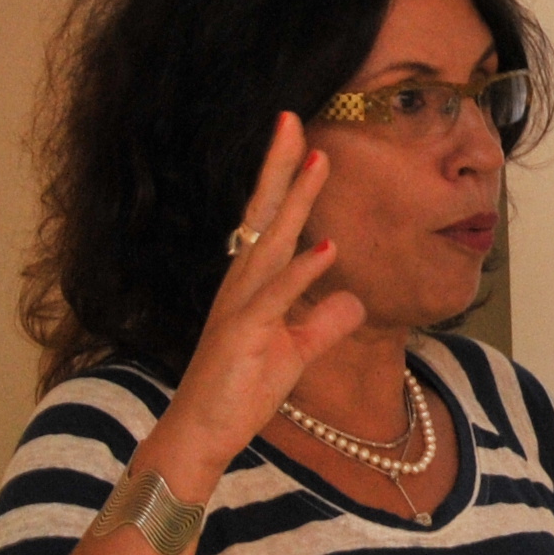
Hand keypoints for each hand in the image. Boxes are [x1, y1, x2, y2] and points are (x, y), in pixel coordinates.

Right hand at [149, 114, 368, 485]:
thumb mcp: (295, 354)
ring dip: (296, 202)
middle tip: (294, 120)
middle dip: (281, 167)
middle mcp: (242, 285)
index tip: (304, 139)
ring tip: (319, 162)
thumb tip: (352, 299)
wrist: (201, 434)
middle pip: (264, 214)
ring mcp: (239, 306)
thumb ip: (323, 324)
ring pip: (270, 243)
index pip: (271, 221)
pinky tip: (326, 247)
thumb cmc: (239, 393)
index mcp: (252, 284)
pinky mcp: (242, 334)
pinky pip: (276, 297)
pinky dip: (301, 272)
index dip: (286, 181)